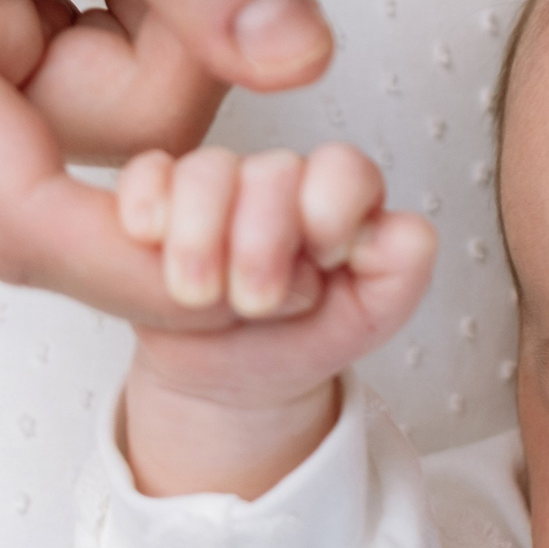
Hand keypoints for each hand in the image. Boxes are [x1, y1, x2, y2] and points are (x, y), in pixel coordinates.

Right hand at [117, 143, 438, 497]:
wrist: (236, 378)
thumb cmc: (307, 334)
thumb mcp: (373, 313)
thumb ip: (403, 267)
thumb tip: (390, 230)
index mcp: (340, 196)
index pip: (342, 169)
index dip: (330, 210)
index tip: (325, 262)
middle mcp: (280, 181)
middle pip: (272, 170)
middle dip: (262, 239)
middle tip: (257, 301)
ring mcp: (217, 185)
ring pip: (205, 170)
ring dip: (200, 233)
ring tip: (199, 294)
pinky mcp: (160, 200)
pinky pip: (147, 173)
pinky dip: (146, 201)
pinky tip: (149, 237)